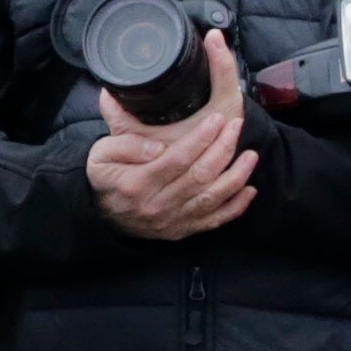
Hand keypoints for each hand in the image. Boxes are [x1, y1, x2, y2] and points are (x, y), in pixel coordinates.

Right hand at [85, 32, 257, 240]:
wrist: (102, 216)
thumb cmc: (106, 179)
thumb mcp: (100, 155)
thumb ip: (125, 145)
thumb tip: (157, 148)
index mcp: (136, 184)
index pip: (176, 159)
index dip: (200, 139)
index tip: (217, 120)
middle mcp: (157, 205)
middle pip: (199, 176)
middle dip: (223, 149)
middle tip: (236, 127)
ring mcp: (173, 220)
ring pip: (211, 198)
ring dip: (236, 177)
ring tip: (251, 155)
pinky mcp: (183, 229)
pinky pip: (214, 220)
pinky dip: (235, 207)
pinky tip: (249, 189)